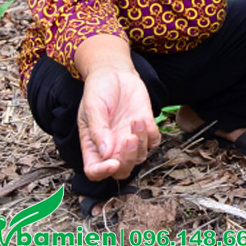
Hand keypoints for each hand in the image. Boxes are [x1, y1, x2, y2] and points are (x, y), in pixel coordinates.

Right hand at [77, 66, 160, 180]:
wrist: (115, 72)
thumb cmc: (98, 90)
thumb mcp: (92, 107)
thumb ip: (97, 130)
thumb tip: (106, 153)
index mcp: (93, 145)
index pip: (95, 171)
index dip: (103, 172)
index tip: (113, 162)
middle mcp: (112, 146)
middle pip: (122, 170)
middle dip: (128, 160)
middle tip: (129, 139)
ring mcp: (129, 138)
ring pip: (140, 157)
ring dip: (140, 142)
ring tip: (136, 120)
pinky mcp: (146, 128)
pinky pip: (153, 142)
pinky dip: (151, 134)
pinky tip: (143, 119)